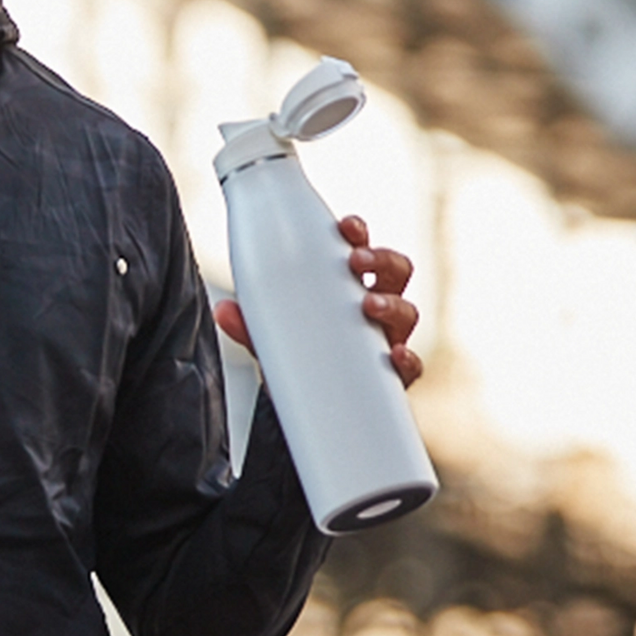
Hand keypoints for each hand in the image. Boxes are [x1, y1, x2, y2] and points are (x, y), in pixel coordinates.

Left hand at [212, 215, 423, 387]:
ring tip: (368, 305)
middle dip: (381, 260)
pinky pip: (410, 366)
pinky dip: (407, 359)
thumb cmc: (299, 356)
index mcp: (348, 288)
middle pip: (396, 271)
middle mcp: (375, 308)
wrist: (308, 407)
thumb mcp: (271, 337)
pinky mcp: (392, 377)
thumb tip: (224, 310)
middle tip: (356, 262)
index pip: (362, 251)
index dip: (359, 234)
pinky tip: (395, 355)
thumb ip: (250, 325)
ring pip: (407, 313)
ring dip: (392, 304)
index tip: (346, 227)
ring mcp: (386, 340)